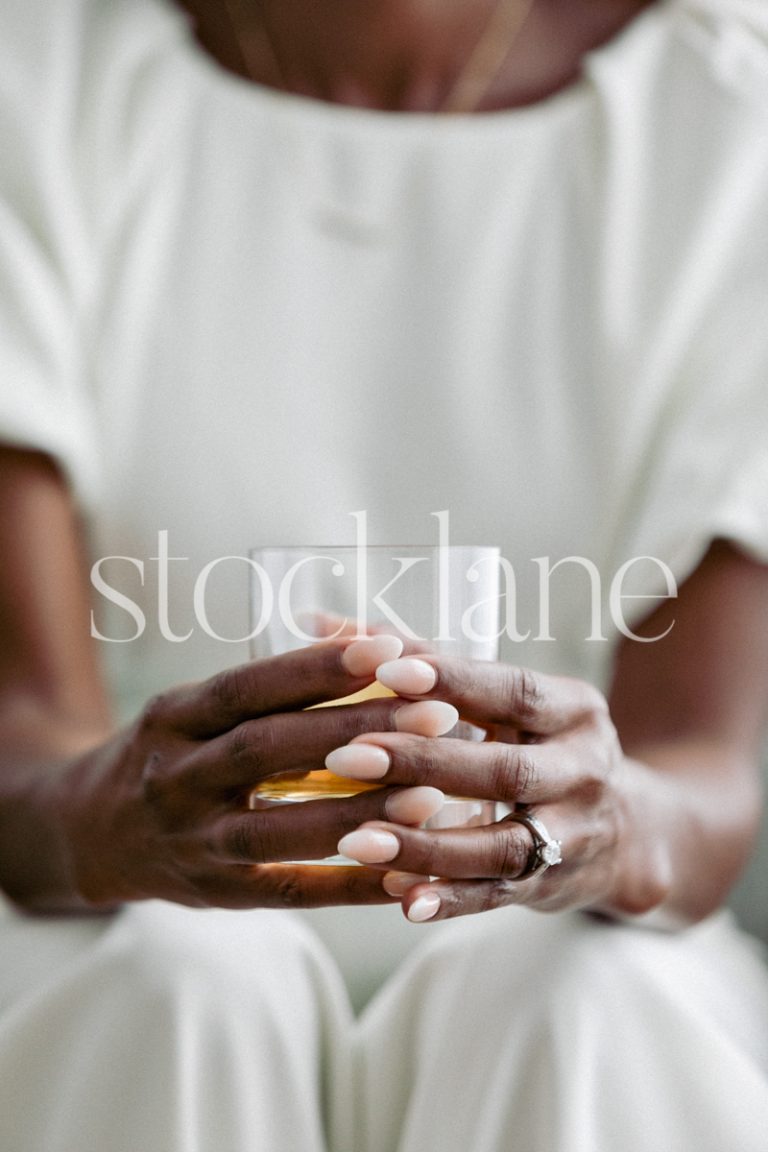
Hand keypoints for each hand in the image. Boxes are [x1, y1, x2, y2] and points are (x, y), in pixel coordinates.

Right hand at [55, 637, 457, 910]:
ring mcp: (194, 841)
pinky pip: (290, 891)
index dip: (316, 668)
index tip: (388, 648)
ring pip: (279, 829)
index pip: (247, 687)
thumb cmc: (172, 752)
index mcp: (173, 716)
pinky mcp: (218, 894)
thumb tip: (374, 647)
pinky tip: (408, 873)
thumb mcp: (194, 707)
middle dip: (357, 730)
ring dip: (358, 812)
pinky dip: (350, 886)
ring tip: (431, 792)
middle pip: (269, 750)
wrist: (91, 832)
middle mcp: (176, 777)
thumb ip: (268, 687)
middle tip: (435, 713)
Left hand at [325, 655, 669, 921]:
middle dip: (422, 763)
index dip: (454, 681)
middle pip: (504, 769)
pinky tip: (400, 897)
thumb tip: (320, 623)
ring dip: (426, 845)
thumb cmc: (532, 742)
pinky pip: (498, 896)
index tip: (389, 672)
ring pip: (502, 844)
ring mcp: (573, 835)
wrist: (623, 831)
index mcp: (572, 710)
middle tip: (346, 757)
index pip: (513, 691)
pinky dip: (450, 898)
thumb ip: (420, 658)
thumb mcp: (501, 699)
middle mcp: (583, 771)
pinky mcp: (552, 886)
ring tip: (356, 839)